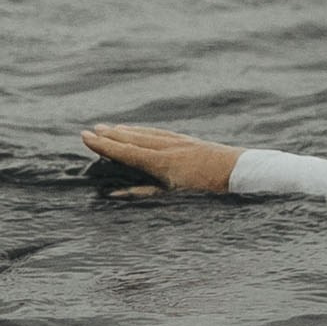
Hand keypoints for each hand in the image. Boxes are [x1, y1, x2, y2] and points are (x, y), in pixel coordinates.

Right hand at [81, 123, 240, 193]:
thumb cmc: (207, 191)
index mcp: (162, 162)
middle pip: (134, 138)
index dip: (104, 145)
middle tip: (91, 129)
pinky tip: (144, 131)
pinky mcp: (190, 141)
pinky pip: (162, 132)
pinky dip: (147, 130)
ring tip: (110, 127)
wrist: (241, 172)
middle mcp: (168, 147)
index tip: (85, 136)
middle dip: (111, 135)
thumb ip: (142, 195)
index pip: (126, 151)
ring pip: (147, 133)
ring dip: (127, 130)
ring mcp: (180, 142)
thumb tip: (114, 194)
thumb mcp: (173, 198)